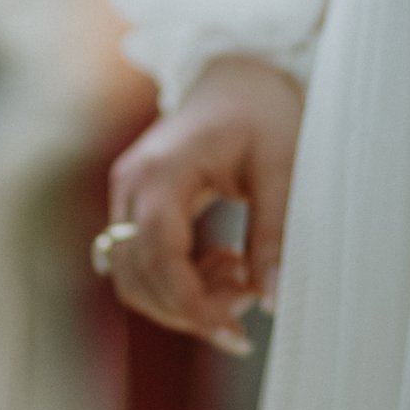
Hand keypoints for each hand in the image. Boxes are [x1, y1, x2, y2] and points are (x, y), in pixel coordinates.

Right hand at [102, 53, 302, 355]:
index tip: (237, 335)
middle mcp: (131, 184)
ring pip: (133, 278)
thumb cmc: (263, 111)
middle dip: (191, 307)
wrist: (239, 73)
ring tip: (240, 277)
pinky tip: (225, 263)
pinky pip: (142, 263)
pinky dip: (179, 280)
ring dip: (184, 297)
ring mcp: (127, 195)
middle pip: (137, 276)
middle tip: (250, 300)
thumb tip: (272, 301)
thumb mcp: (283, 166)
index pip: (158, 256)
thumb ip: (275, 233)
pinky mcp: (135, 205)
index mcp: (163, 170)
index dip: (193, 305)